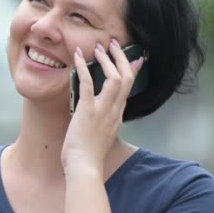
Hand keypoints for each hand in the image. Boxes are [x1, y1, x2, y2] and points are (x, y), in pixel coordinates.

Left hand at [61, 39, 143, 176]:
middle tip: (114, 44)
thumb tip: (102, 116)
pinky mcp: (87, 111)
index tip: (136, 58)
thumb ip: (104, 123)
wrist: (84, 168)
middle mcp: (114, 111)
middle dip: (121, 59)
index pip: (128, 88)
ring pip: (114, 78)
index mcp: (117, 116)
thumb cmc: (88, 156)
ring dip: (107, 60)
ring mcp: (103, 110)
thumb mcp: (101, 135)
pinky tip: (77, 56)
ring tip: (99, 47)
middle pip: (126, 79)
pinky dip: (83, 67)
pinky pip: (88, 84)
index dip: (132, 71)